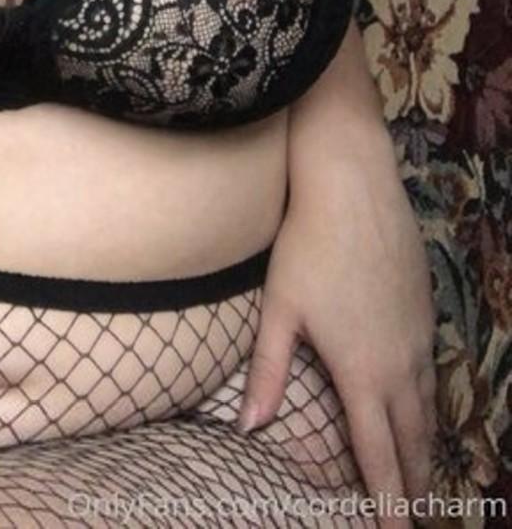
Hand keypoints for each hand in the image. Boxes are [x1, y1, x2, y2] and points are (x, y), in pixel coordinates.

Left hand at [237, 144, 437, 525]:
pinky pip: (432, 370)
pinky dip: (428, 401)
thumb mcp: (279, 308)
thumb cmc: (307, 244)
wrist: (352, 185)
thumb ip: (267, 371)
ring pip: (428, 406)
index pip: (378, 454)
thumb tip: (249, 427)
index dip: (387, 501)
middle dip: (414, 485)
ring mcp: (419, 335)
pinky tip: (420, 404)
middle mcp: (400, 362)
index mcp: (363, 371)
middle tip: (414, 517)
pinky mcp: (426, 309)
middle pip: (413, 440)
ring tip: (421, 476)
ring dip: (425, 446)